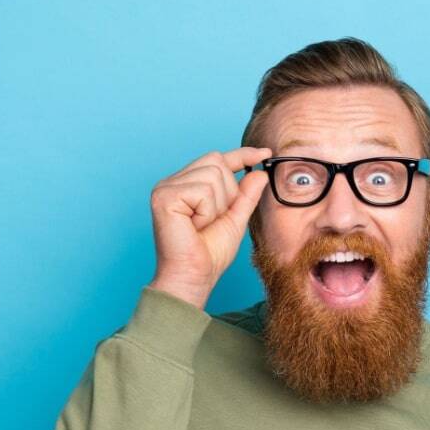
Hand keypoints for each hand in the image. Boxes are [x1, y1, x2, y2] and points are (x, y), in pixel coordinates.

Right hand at [147, 145, 273, 308]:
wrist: (193, 277)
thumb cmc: (209, 254)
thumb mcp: (235, 220)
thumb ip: (246, 196)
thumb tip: (259, 172)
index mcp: (187, 184)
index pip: (217, 159)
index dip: (242, 154)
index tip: (265, 152)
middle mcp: (173, 181)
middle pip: (216, 162)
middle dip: (228, 193)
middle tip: (213, 220)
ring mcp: (166, 187)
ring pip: (212, 175)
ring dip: (217, 205)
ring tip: (202, 225)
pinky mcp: (164, 196)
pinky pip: (203, 190)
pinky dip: (207, 212)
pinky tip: (195, 226)